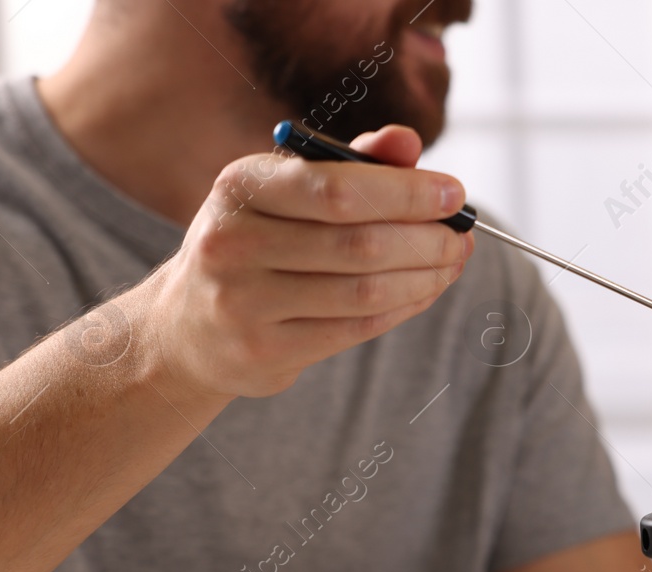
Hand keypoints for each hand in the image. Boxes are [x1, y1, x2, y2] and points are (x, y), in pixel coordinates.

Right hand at [142, 125, 472, 398]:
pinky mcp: (264, 350)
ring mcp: (244, 302)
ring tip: (453, 262)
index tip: (455, 194)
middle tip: (462, 235)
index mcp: (241, 186)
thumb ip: (349, 164)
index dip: (407, 192)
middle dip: (426, 238)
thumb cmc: (256, 241)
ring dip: (425, 276)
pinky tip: (427, 290)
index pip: (338, 188)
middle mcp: (233, 242)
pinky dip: (404, 306)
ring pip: (364, 290)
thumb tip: (409, 141)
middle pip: (359, 243)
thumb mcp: (287, 191)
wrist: (188, 326)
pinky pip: (358, 328)